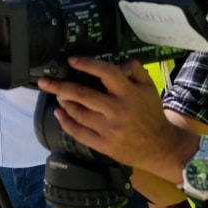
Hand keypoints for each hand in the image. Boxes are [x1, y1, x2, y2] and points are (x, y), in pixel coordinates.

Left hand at [37, 57, 195, 177]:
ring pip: (78, 113)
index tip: (71, 60)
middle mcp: (118, 111)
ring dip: (64, 102)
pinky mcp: (104, 145)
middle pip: (83, 95)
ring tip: (58, 95)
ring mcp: (110, 130)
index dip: (86, 64)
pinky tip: (59, 114)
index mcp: (130, 94)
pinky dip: (65, 122)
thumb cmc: (152, 114)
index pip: (106, 73)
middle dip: (60, 86)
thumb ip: (133, 69)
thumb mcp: (149, 87)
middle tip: (44, 81)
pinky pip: (79, 132)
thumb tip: (115, 61)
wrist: (163, 147)